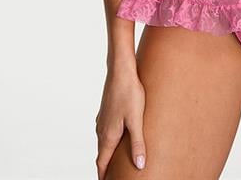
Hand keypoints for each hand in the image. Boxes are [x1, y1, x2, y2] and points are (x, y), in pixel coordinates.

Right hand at [95, 63, 146, 178]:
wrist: (121, 70)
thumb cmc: (129, 93)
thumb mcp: (136, 119)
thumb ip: (138, 143)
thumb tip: (139, 166)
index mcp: (107, 136)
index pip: (101, 163)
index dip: (104, 176)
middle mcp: (101, 129)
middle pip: (101, 155)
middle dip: (106, 167)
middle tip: (114, 175)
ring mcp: (103, 120)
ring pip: (104, 142)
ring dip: (108, 154)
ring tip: (117, 160)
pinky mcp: (107, 111)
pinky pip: (106, 131)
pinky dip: (110, 141)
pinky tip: (120, 137)